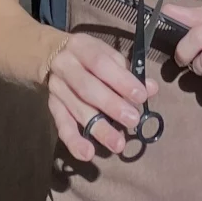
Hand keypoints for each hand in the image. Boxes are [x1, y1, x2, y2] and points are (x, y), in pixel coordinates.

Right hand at [46, 33, 158, 161]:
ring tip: (118, 144)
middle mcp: (65, 66)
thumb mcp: (106, 53)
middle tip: (132, 121)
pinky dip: (73, 141)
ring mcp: (57, 87)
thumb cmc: (87, 55)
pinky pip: (61, 124)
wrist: (49, 53)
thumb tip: (151, 88)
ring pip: (76, 109)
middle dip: (111, 106)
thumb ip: (127, 71)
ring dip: (98, 129)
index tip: (141, 96)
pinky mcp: (52, 105)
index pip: (101, 63)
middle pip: (88, 88)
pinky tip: (87, 153)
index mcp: (82, 47)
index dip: (122, 80)